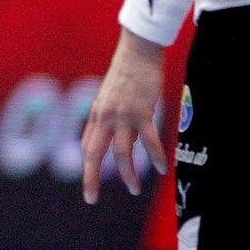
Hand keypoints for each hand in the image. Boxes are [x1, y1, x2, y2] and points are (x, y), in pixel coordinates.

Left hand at [81, 28, 167, 203]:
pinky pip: (149, 140)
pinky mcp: (142, 111)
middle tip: (91, 198)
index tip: (89, 188)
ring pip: (121, 153)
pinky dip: (155, 156)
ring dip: (128, 174)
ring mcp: (123, 115)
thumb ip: (106, 116)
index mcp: (97, 114)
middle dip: (91, 178)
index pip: (87, 147)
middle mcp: (105, 116)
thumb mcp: (108, 95)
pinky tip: (162, 168)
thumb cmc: (125, 73)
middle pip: (94, 153)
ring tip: (133, 189)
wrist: (137, 50)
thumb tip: (103, 134)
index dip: (86, 169)